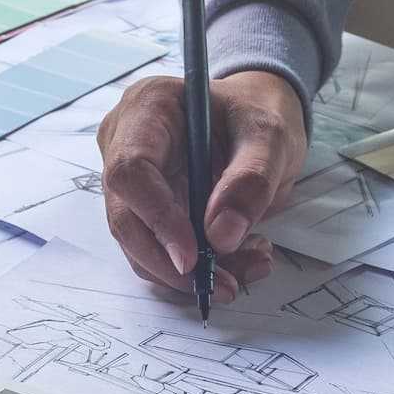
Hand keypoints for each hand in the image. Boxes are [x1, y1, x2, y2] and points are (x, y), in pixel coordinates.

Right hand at [96, 69, 306, 302]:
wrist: (254, 120)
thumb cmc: (256, 113)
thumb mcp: (269, 136)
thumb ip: (251, 179)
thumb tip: (222, 236)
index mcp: (147, 108)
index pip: (130, 172)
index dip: (157, 219)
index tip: (192, 257)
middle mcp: (124, 143)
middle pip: (126, 217)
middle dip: (171, 263)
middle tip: (225, 285)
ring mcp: (130, 180)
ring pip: (140, 244)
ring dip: (190, 272)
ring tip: (249, 267)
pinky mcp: (144, 209)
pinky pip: (159, 250)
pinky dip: (197, 268)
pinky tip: (238, 261)